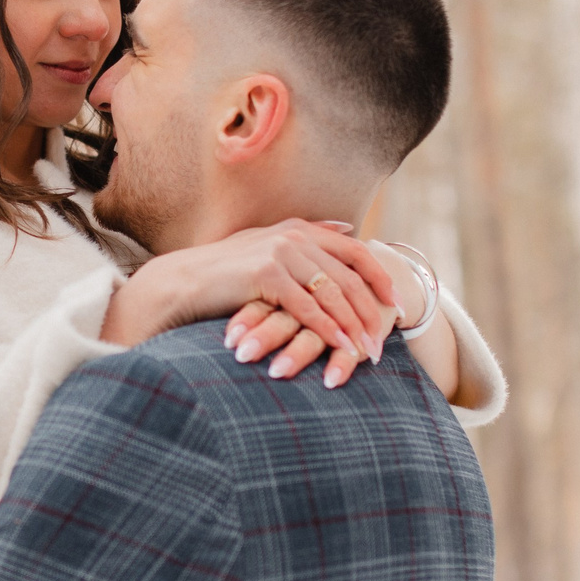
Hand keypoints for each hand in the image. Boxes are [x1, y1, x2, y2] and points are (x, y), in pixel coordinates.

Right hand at [102, 219, 398, 377]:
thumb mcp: (269, 246)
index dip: (380, 278)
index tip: (397, 305)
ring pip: (332, 294)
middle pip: (349, 276)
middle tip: (385, 340)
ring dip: (353, 325)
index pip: (355, 252)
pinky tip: (340, 346)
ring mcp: (280, 253)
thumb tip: (346, 228)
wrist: (182, 283)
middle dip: (370, 311)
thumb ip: (308, 236)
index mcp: (299, 229)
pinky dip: (327, 328)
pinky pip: (307, 307)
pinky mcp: (266, 275)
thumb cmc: (225, 274)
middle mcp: (294, 236)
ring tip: (368, 351)